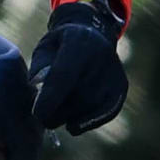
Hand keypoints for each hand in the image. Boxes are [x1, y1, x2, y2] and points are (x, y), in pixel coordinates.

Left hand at [29, 0, 128, 136]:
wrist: (92, 35)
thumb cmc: (61, 46)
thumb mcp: (45, 48)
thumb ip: (39, 69)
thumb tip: (39, 95)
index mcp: (78, 40)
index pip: (64, 74)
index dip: (50, 98)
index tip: (38, 115)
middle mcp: (101, 55)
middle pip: (79, 95)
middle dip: (58, 112)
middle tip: (43, 117)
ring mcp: (114, 71)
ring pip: (90, 106)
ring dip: (69, 116)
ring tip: (56, 112)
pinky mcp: (121, 86)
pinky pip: (106, 112)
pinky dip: (87, 122)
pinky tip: (73, 124)